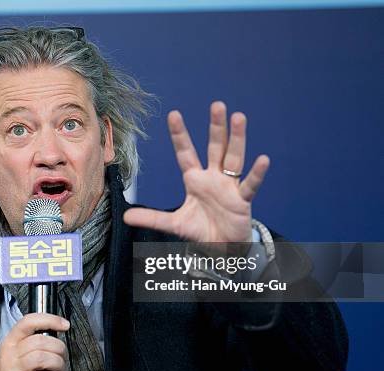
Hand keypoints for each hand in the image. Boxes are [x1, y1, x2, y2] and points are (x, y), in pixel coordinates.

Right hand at [0, 313, 69, 370]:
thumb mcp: (16, 354)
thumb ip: (32, 342)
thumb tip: (57, 334)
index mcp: (10, 341)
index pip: (29, 321)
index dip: (50, 320)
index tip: (65, 325)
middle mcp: (9, 353)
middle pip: (41, 341)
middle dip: (60, 349)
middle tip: (64, 358)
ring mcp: (12, 370)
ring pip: (43, 358)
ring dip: (59, 366)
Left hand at [123, 101, 268, 242]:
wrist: (221, 248)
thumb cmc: (200, 230)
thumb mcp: (173, 224)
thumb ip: (152, 218)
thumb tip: (126, 217)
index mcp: (194, 179)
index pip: (186, 152)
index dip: (179, 135)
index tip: (173, 114)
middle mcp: (213, 178)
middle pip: (215, 147)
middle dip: (216, 127)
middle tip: (217, 105)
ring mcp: (229, 187)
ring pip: (234, 158)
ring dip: (237, 139)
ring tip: (239, 118)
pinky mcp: (242, 200)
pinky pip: (250, 185)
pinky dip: (256, 174)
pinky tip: (262, 159)